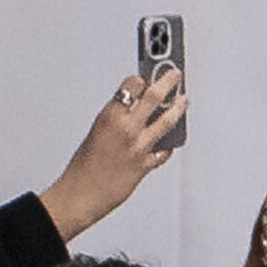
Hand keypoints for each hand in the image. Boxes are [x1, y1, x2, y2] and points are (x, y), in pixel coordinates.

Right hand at [38, 67, 185, 242]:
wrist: (82, 193)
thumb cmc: (84, 164)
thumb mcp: (98, 130)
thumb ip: (117, 118)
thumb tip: (135, 108)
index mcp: (110, 115)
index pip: (133, 85)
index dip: (142, 78)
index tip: (148, 74)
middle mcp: (127, 128)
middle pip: (154, 96)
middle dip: (167, 81)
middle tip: (175, 73)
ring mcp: (139, 147)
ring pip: (166, 121)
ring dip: (178, 108)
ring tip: (184, 100)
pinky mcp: (146, 165)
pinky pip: (164, 151)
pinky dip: (169, 144)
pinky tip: (173, 138)